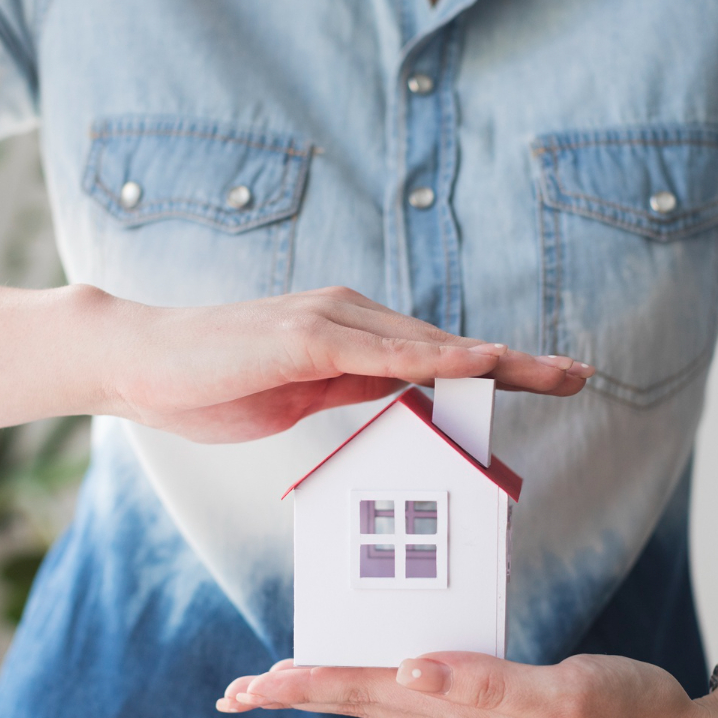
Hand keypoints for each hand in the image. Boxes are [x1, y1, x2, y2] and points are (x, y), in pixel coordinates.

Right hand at [101, 286, 593, 441]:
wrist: (140, 363)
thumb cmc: (213, 381)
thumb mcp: (301, 396)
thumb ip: (353, 391)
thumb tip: (405, 400)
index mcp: (348, 335)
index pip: (434, 354)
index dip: (495, 365)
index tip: (549, 377)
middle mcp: (347, 317)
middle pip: (446, 343)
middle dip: (515, 362)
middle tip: (577, 373)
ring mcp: (327, 322)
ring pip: (425, 343)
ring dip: (490, 358)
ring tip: (548, 372)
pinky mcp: (302, 336)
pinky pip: (381, 351)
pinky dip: (433, 357)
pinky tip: (476, 364)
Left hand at [216, 651, 717, 717]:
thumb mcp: (563, 698)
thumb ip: (489, 687)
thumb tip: (411, 671)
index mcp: (464, 713)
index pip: (366, 694)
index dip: (305, 688)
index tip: (250, 688)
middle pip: (362, 699)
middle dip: (299, 693)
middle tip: (238, 692)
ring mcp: (482, 716)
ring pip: (389, 696)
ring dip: (335, 687)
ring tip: (290, 682)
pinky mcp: (506, 703)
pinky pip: (430, 684)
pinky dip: (390, 673)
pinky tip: (389, 670)